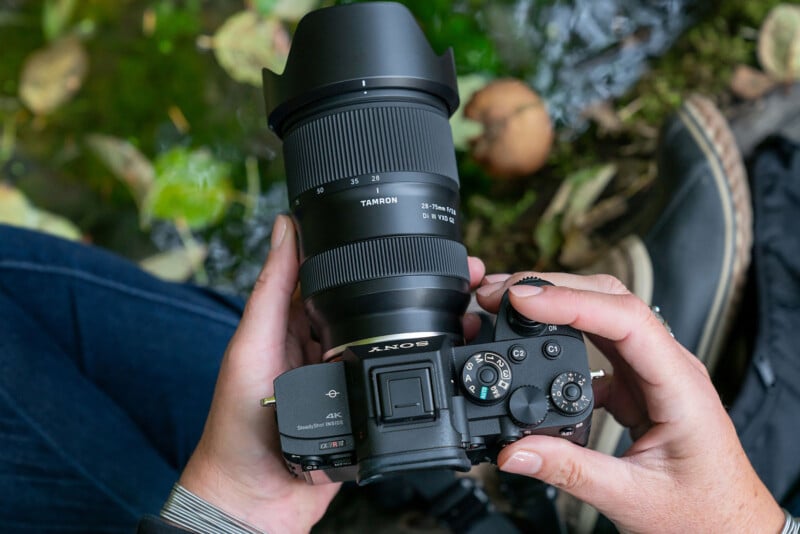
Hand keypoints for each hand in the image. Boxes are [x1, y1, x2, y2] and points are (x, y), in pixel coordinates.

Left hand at [177, 216, 486, 532]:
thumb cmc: (237, 425)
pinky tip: (438, 345)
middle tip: (434, 261)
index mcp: (290, 324)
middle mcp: (318, 346)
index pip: (325, 274)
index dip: (352, 249)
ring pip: (380, 338)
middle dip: (396, 282)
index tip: (384, 223)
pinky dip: (411, 361)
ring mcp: (341, 376)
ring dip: (411, 321)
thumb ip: (270, 290)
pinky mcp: (361, 406)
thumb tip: (283, 228)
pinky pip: (388, 377)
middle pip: (361, 304)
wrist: (256, 498)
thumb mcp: (252, 346)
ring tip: (449, 298)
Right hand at [476, 272, 783, 533]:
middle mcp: (667, 366)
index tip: (521, 300)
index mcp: (680, 385)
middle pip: (609, 299)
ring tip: (505, 307)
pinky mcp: (633, 384)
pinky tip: (530, 346)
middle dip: (551, 288)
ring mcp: (650, 371)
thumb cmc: (703, 513)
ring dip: (552, 305)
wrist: (730, 529)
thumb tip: (513, 450)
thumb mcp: (632, 497)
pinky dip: (557, 337)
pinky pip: (594, 346)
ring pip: (599, 316)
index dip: (571, 302)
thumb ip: (568, 471)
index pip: (626, 319)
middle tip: (498, 294)